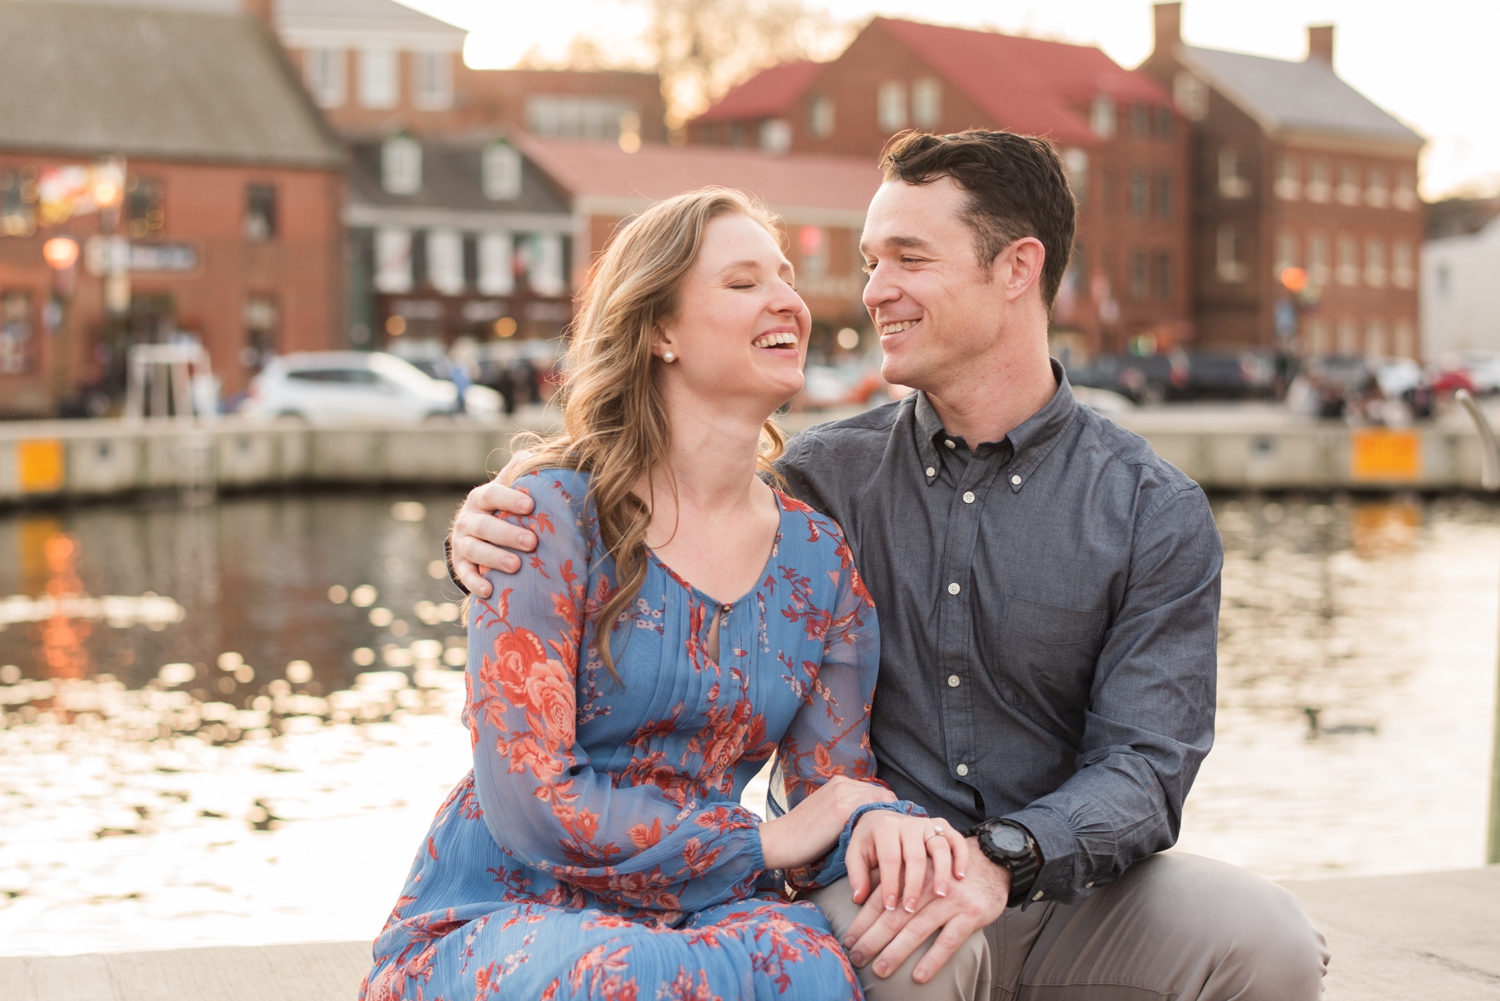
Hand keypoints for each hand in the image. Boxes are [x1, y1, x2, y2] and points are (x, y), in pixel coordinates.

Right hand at [450, 458, 535, 596]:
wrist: (477, 531)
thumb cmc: (503, 508)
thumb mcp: (508, 488)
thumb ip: (518, 473)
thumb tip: (532, 456)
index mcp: (481, 498)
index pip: (493, 494)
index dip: (509, 499)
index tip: (530, 506)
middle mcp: (468, 518)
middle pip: (485, 526)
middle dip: (508, 534)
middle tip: (532, 543)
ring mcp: (461, 541)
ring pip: (474, 549)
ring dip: (494, 558)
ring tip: (515, 566)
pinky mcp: (459, 563)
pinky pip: (464, 573)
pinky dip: (474, 582)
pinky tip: (488, 591)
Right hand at [758, 776, 895, 870]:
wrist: (778, 841)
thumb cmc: (800, 837)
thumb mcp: (826, 816)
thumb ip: (846, 812)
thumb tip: (870, 824)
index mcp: (838, 782)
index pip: (875, 791)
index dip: (885, 809)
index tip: (889, 829)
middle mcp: (842, 782)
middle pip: (883, 794)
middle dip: (890, 813)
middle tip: (895, 837)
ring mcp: (843, 793)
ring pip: (883, 801)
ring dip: (890, 819)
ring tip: (893, 840)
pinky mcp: (843, 809)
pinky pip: (876, 809)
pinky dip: (885, 822)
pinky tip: (887, 840)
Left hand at [844, 840, 1007, 983]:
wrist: (992, 862)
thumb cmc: (947, 870)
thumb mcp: (920, 866)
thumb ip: (893, 879)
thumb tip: (858, 896)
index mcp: (912, 870)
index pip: (883, 898)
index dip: (863, 920)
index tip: (849, 939)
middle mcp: (929, 883)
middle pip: (896, 915)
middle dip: (873, 938)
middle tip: (856, 957)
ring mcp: (951, 899)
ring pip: (918, 928)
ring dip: (896, 952)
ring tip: (879, 969)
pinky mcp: (971, 913)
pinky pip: (948, 940)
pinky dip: (933, 959)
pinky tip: (919, 976)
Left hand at [846, 812, 968, 917]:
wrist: (883, 817)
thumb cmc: (871, 843)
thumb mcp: (857, 855)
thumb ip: (857, 875)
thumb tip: (858, 899)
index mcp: (885, 828)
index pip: (889, 858)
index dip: (890, 883)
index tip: (890, 907)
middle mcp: (908, 824)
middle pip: (915, 855)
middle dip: (914, 884)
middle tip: (912, 909)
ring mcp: (928, 824)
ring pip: (939, 846)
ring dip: (941, 872)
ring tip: (940, 895)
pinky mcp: (943, 826)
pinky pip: (956, 839)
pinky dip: (960, 856)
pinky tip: (960, 877)